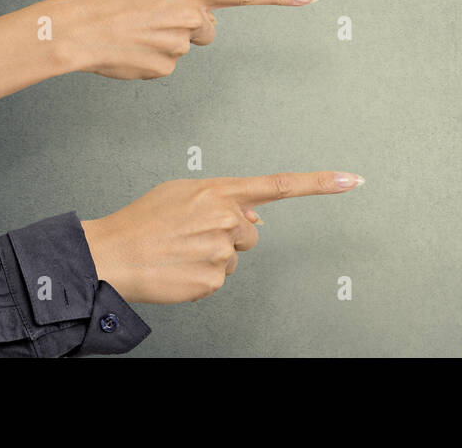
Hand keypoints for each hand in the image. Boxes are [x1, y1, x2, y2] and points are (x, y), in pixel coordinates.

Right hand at [52, 0, 316, 78]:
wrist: (76, 29)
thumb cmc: (107, 2)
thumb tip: (195, 16)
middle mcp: (191, 17)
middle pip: (207, 29)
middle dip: (190, 27)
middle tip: (155, 21)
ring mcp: (180, 46)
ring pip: (184, 47)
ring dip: (164, 42)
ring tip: (133, 33)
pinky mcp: (165, 69)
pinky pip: (166, 65)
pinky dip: (150, 60)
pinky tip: (130, 51)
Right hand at [81, 171, 363, 303]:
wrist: (109, 255)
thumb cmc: (142, 222)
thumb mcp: (181, 192)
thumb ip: (223, 197)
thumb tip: (257, 215)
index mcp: (220, 191)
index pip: (280, 184)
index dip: (320, 183)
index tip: (353, 179)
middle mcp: (226, 218)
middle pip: (250, 232)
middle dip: (229, 235)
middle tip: (192, 236)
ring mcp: (221, 251)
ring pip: (235, 258)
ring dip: (213, 257)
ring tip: (180, 252)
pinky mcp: (212, 280)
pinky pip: (219, 281)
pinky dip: (201, 278)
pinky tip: (178, 270)